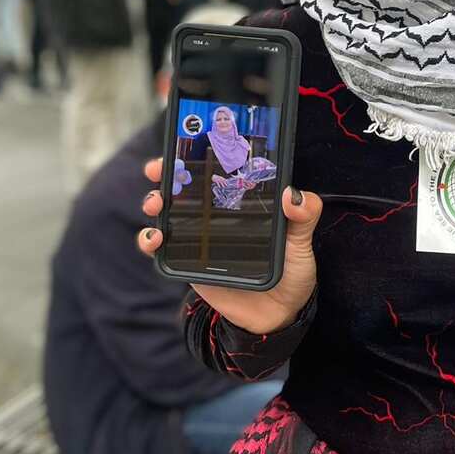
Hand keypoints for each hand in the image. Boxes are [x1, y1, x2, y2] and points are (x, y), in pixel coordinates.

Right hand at [138, 158, 320, 334]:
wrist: (278, 315)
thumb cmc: (291, 272)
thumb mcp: (302, 241)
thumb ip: (304, 216)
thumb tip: (293, 195)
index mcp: (243, 201)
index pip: (218, 169)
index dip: (199, 153)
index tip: (187, 138)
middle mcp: (217, 214)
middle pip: (184, 185)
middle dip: (166, 171)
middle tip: (160, 168)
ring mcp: (198, 237)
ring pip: (167, 211)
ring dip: (154, 201)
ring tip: (156, 202)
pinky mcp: (188, 262)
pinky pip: (162, 248)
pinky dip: (150, 240)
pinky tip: (154, 237)